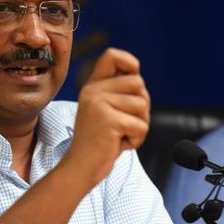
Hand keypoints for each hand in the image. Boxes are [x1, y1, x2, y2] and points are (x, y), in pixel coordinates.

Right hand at [63, 48, 150, 186]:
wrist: (80, 167)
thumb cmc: (99, 141)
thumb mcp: (104, 110)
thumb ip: (118, 93)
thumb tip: (138, 75)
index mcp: (92, 86)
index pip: (112, 55)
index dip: (130, 62)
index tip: (133, 76)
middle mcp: (93, 91)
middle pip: (138, 83)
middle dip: (142, 106)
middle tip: (126, 122)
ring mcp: (99, 104)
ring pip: (142, 105)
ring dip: (139, 125)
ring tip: (121, 135)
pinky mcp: (108, 120)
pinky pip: (141, 125)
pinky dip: (136, 140)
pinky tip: (119, 144)